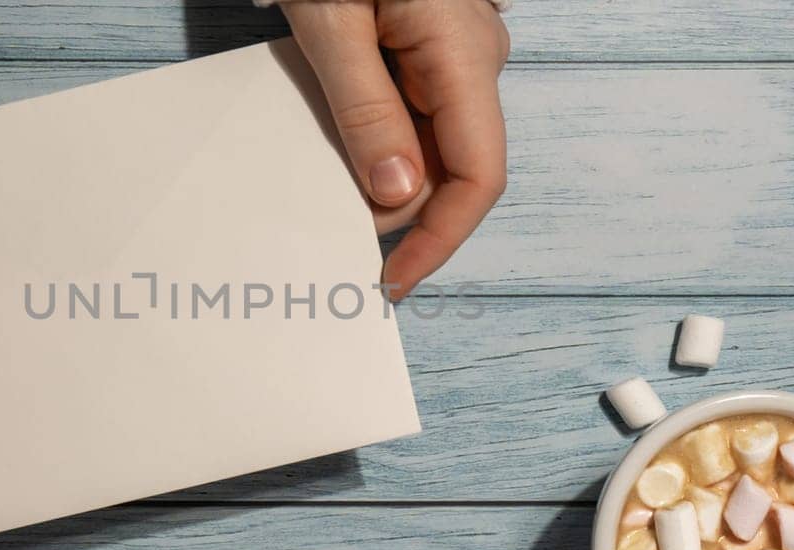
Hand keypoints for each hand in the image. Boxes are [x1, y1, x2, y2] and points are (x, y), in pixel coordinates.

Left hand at [282, 0, 508, 299]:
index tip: (390, 279)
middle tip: (324, 230)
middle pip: (450, 168)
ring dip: (378, 173)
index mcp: (462, 56)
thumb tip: (395, 194)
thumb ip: (364, 108)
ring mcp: (455, 53)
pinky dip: (373, 139)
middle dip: (394, 210)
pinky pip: (412, 111)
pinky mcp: (429, 46)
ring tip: (317, 183)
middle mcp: (474, 60)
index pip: (476, 177)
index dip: (438, 240)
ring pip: (429, 143)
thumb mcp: (332, 21)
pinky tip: (331, 141)